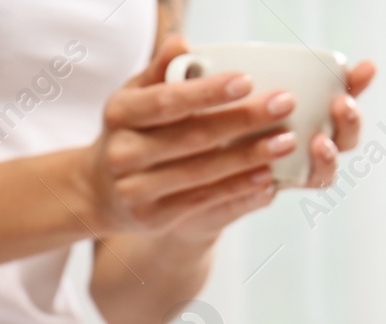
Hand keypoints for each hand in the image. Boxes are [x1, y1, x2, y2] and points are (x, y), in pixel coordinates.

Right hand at [84, 36, 295, 236]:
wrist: (100, 192)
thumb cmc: (130, 133)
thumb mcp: (135, 97)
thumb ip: (160, 72)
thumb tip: (183, 43)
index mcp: (120, 113)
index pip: (169, 101)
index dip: (208, 93)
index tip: (248, 81)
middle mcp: (123, 153)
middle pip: (193, 137)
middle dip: (243, 120)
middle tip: (283, 106)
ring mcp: (136, 190)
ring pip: (202, 172)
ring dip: (249, 158)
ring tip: (285, 142)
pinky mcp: (153, 218)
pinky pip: (203, 201)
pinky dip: (237, 189)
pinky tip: (266, 177)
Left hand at [172, 58, 377, 234]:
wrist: (163, 184)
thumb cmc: (178, 130)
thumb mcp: (175, 100)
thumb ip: (180, 72)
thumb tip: (180, 41)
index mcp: (289, 107)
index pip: (333, 91)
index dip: (355, 83)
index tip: (367, 68)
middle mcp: (298, 138)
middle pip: (341, 132)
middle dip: (350, 119)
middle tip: (341, 105)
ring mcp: (286, 168)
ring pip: (324, 167)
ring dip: (329, 155)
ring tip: (319, 143)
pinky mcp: (267, 193)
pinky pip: (292, 191)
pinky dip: (294, 182)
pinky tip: (281, 177)